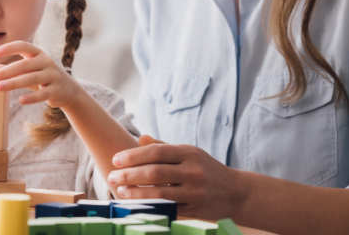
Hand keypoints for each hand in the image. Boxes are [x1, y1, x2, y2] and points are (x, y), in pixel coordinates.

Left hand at [0, 41, 82, 107]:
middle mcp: (46, 62)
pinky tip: (21, 100)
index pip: (24, 46)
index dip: (10, 48)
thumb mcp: (27, 71)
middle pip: (24, 65)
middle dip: (5, 71)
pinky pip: (43, 94)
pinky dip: (32, 98)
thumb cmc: (42, 77)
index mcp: (38, 54)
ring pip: (32, 78)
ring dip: (14, 83)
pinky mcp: (56, 90)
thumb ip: (8, 69)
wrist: (68, 90)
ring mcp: (52, 76)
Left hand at [108, 135, 247, 219]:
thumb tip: (140, 138)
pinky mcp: (196, 209)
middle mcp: (193, 171)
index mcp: (189, 153)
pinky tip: (136, 204)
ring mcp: (195, 192)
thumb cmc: (205, 169)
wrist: (236, 192)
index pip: (156, 152)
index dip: (133, 156)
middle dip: (130, 174)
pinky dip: (150, 206)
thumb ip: (164, 147)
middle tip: (111, 176)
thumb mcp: (189, 153)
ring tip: (120, 191)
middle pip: (155, 172)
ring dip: (136, 193)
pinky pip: (169, 209)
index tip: (115, 160)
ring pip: (160, 193)